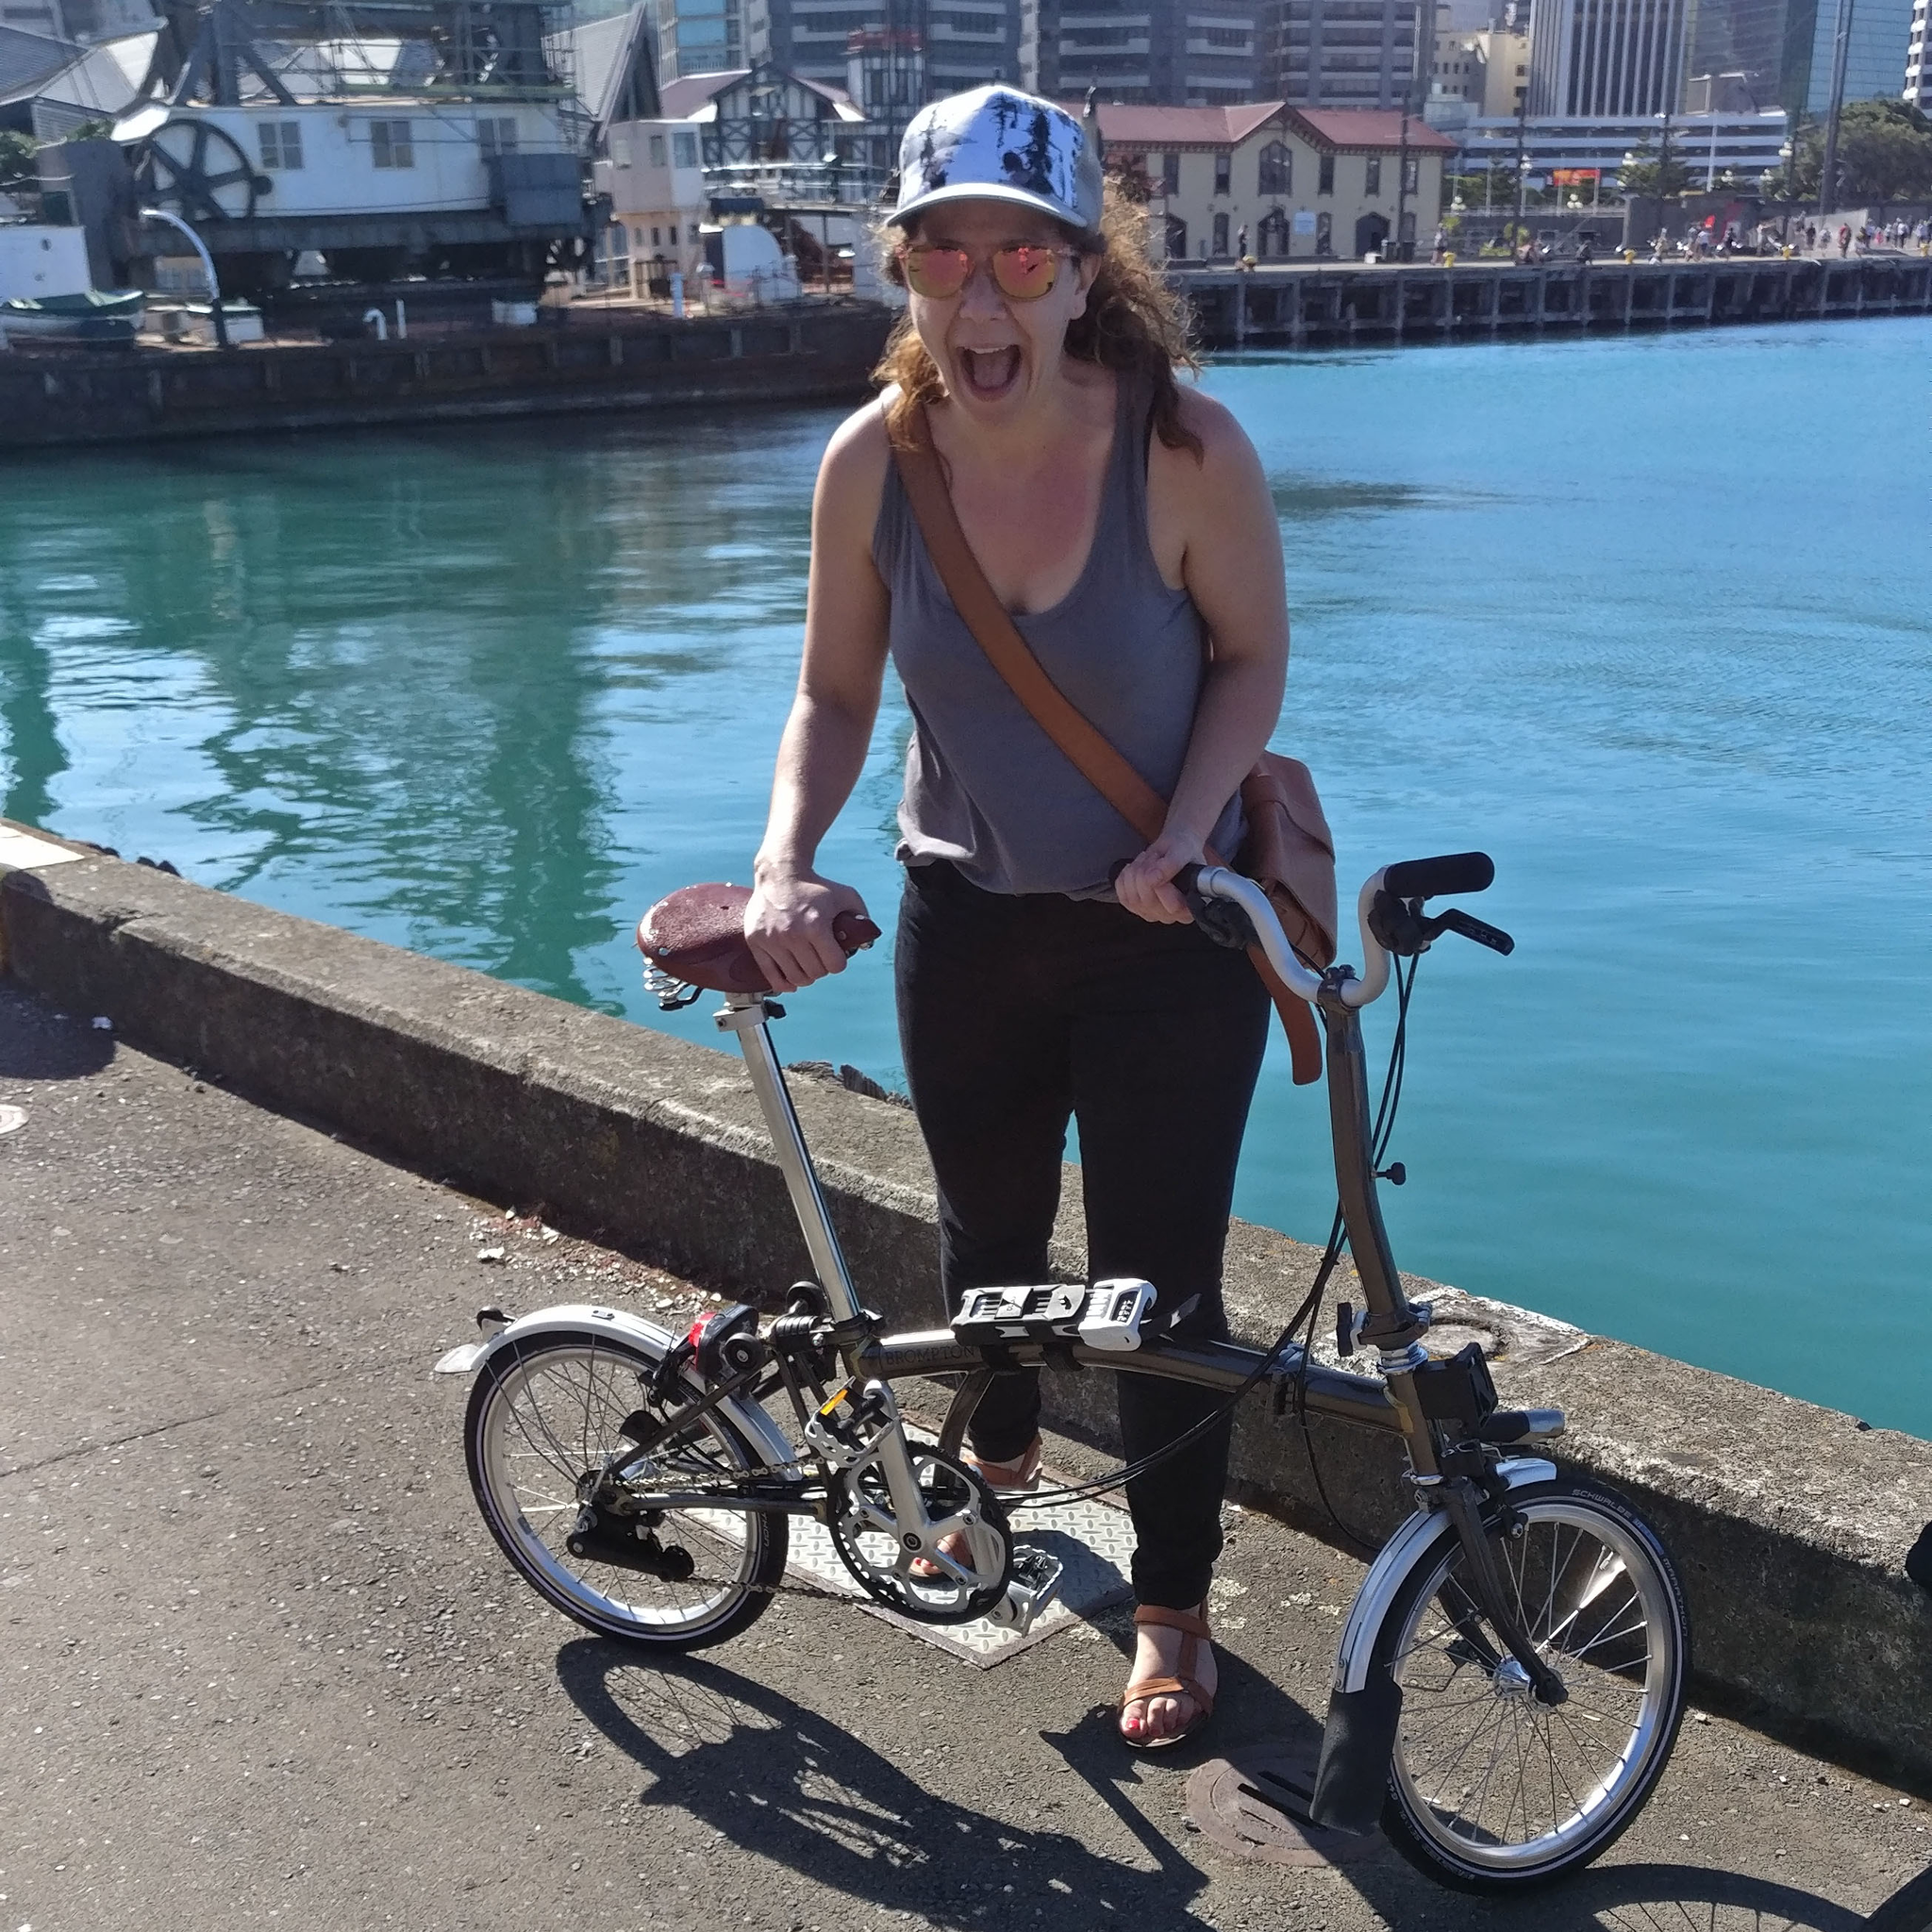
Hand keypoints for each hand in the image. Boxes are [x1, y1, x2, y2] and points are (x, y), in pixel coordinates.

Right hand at [744, 868, 869, 992]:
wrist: (780, 874)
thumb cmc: (815, 887)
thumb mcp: (845, 895)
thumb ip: (861, 916)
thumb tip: (867, 939)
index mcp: (816, 926)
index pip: (834, 965)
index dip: (839, 962)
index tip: (836, 955)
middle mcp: (792, 935)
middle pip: (815, 973)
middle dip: (823, 968)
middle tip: (821, 958)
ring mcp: (772, 940)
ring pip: (795, 977)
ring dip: (806, 975)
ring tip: (807, 965)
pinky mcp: (756, 942)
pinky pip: (771, 975)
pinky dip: (784, 982)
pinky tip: (791, 979)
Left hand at [1114, 832, 1202, 925]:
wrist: (1174, 847)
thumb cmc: (1183, 849)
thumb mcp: (1183, 849)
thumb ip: (1172, 864)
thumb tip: (1154, 878)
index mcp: (1191, 906)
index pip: (1173, 906)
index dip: (1161, 883)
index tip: (1160, 862)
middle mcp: (1173, 915)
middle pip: (1148, 902)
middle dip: (1146, 872)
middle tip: (1154, 856)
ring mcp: (1153, 914)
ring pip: (1132, 899)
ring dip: (1135, 872)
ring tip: (1147, 860)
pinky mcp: (1137, 908)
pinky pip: (1122, 896)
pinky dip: (1125, 877)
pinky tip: (1136, 867)